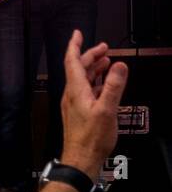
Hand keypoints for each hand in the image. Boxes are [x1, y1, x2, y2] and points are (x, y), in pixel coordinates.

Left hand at [58, 30, 125, 176]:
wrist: (81, 158)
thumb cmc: (91, 138)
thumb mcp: (107, 110)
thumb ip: (114, 86)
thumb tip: (119, 65)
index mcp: (76, 90)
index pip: (72, 61)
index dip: (75, 45)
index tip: (78, 33)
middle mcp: (72, 94)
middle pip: (79, 68)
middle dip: (90, 55)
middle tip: (104, 47)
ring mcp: (74, 103)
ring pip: (83, 79)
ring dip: (94, 68)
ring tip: (107, 62)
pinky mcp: (79, 111)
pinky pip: (86, 90)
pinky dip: (96, 83)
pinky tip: (104, 84)